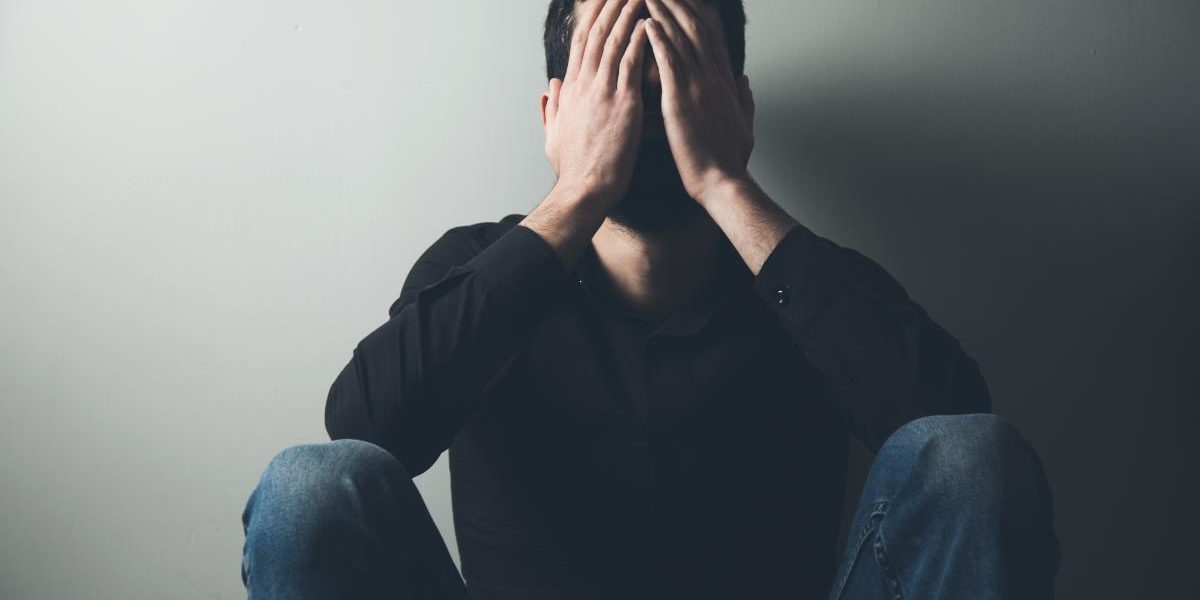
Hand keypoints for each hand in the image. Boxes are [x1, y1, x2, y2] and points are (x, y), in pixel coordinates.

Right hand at [543, 0, 650, 207]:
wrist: (584, 190)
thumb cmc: (573, 169)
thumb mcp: (553, 135)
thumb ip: (550, 109)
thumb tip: (549, 88)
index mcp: (571, 91)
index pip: (579, 43)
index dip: (590, 18)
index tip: (600, 0)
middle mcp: (584, 84)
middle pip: (594, 33)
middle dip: (608, 5)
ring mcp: (602, 91)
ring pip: (612, 41)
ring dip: (625, 13)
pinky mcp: (622, 103)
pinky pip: (630, 62)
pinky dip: (639, 39)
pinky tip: (648, 22)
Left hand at [643, 0, 754, 204]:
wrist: (723, 182)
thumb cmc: (730, 160)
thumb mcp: (745, 124)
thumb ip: (745, 99)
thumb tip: (746, 81)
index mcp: (724, 83)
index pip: (711, 38)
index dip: (697, 14)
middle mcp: (713, 78)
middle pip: (696, 29)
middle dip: (678, 4)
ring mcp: (699, 87)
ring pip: (681, 39)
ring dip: (665, 12)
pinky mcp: (682, 101)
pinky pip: (669, 63)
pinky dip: (658, 40)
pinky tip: (646, 23)